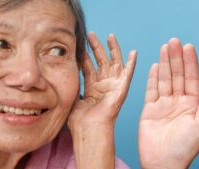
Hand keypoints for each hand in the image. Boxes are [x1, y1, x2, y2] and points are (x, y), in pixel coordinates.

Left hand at [68, 32, 136, 168]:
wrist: (89, 130)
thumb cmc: (80, 120)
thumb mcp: (73, 98)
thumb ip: (74, 85)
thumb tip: (65, 75)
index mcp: (93, 89)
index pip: (90, 69)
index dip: (85, 57)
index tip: (80, 45)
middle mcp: (104, 86)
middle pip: (101, 62)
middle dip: (97, 48)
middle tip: (92, 34)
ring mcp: (113, 87)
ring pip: (114, 64)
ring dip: (112, 50)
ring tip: (110, 36)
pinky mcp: (121, 89)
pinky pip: (128, 74)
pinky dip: (132, 63)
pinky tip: (133, 53)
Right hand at [139, 38, 198, 168]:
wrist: (163, 163)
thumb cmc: (185, 148)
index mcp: (193, 105)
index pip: (192, 79)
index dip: (190, 63)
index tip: (189, 47)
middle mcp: (179, 102)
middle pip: (177, 75)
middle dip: (176, 58)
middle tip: (174, 41)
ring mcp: (164, 104)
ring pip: (165, 79)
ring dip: (165, 63)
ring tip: (165, 48)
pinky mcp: (150, 109)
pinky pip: (151, 90)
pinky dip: (153, 78)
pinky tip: (155, 66)